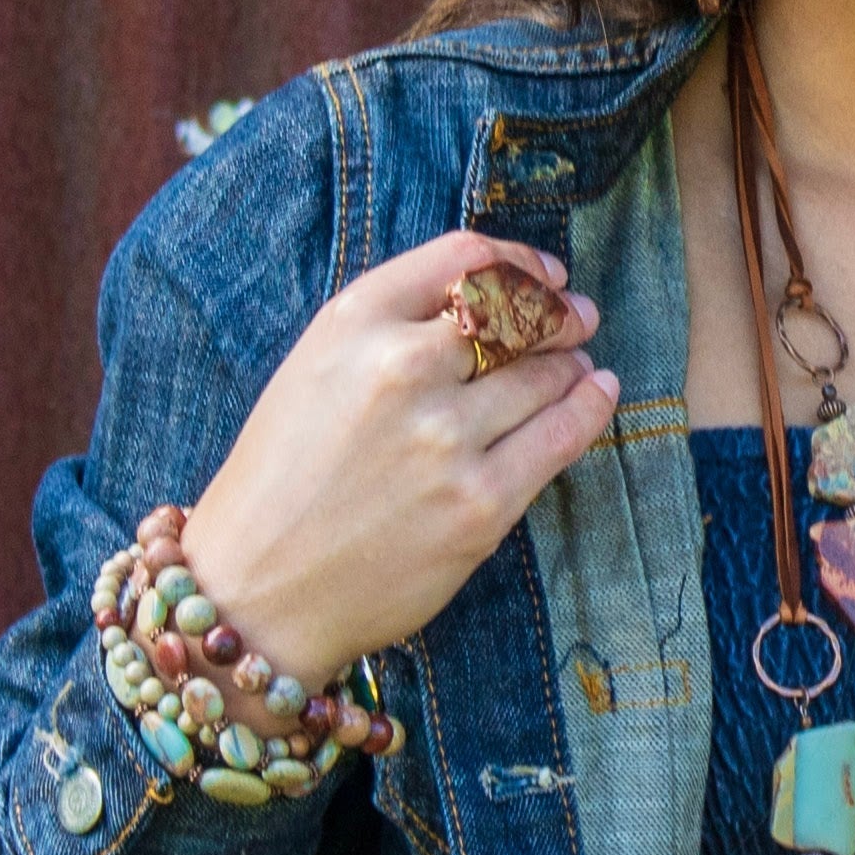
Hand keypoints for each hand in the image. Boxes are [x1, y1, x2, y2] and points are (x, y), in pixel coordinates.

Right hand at [179, 231, 618, 687]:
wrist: (256, 593)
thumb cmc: (281, 483)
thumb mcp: (315, 372)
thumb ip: (390, 328)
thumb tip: (493, 299)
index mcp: (352, 324)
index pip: (466, 260)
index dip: (521, 263)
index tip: (548, 276)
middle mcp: (401, 368)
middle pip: (517, 315)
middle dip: (558, 315)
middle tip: (577, 320)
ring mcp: (445, 438)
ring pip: (546, 373)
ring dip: (574, 363)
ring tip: (583, 366)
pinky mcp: (480, 504)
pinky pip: (562, 436)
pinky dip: (591, 406)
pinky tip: (599, 394)